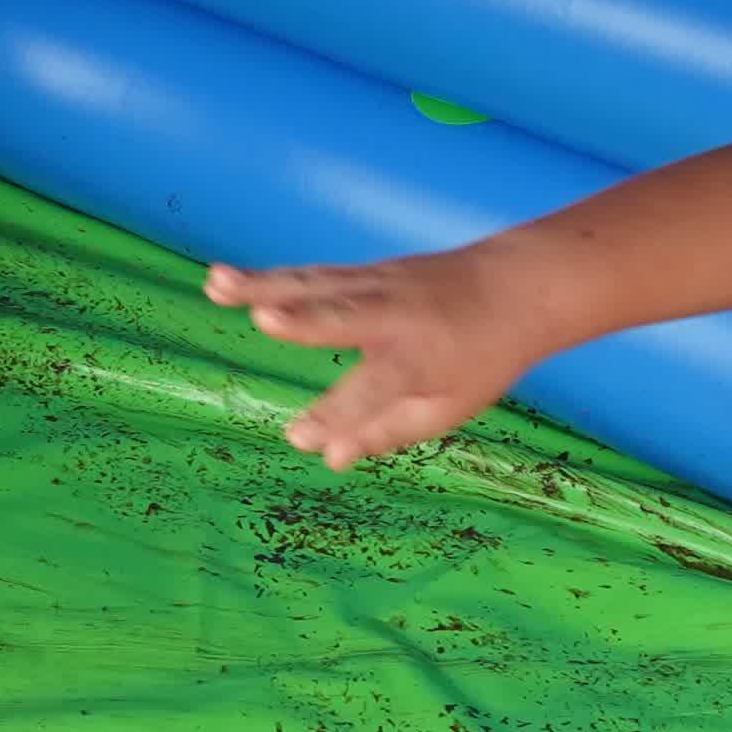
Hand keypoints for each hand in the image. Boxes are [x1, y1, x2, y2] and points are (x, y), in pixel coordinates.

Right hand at [206, 247, 561, 469]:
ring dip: (263, 284)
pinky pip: (315, 278)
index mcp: (418, 358)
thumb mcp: (449, 406)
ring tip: (215, 284)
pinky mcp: (366, 272)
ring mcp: (378, 286)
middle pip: (341, 316)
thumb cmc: (483, 356)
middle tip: (261, 319)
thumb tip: (330, 459)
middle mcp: (394, 316)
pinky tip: (235, 281)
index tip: (297, 439)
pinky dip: (274, 278)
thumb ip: (387, 431)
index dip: (334, 417)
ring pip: (315, 286)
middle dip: (302, 319)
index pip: (369, 393)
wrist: (516, 285)